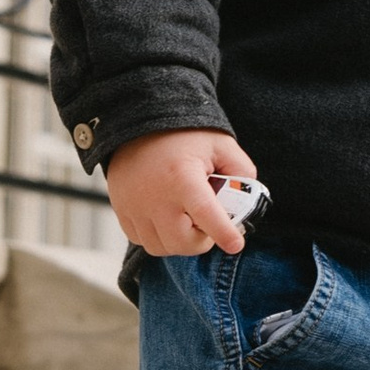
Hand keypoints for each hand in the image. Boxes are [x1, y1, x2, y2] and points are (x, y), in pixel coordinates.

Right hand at [106, 128, 259, 257]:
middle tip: (208, 226)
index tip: (235, 245)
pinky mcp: (122, 211)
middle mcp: (156, 196)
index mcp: (182, 177)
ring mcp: (134, 206)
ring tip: (187, 221)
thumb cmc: (182, 135)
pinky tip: (167, 219)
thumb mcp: (220, 144)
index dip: (223, 233)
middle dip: (202, 240)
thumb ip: (241, 171)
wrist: (138, 123)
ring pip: (161, 247)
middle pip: (182, 242)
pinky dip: (158, 238)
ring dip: (179, 242)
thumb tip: (248, 199)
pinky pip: (142, 241)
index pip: (206, 214)